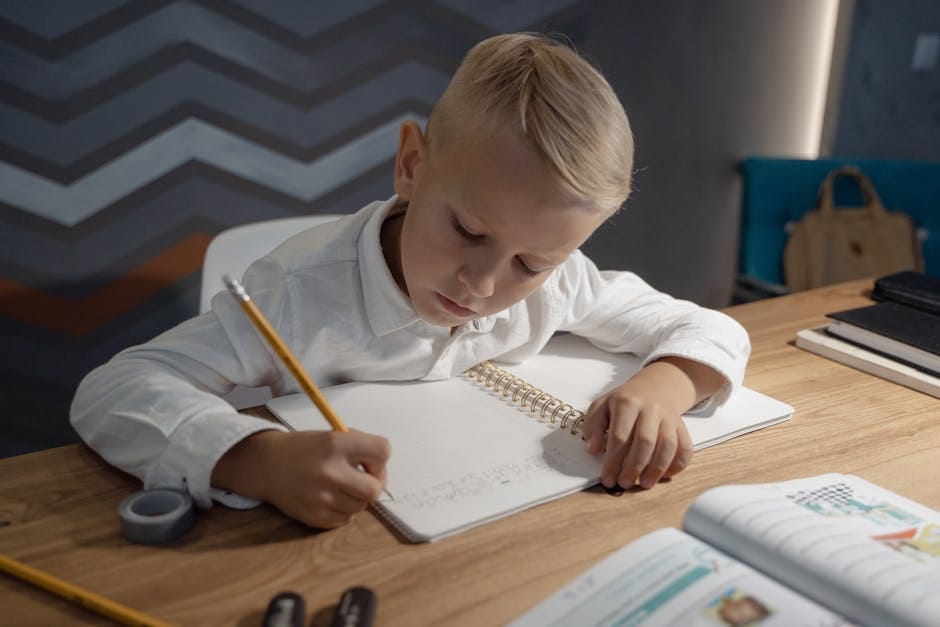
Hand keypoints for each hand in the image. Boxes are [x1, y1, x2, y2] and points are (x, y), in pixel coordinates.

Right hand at [212, 429, 390, 528]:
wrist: (266, 464)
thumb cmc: (305, 449)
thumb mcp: (332, 436)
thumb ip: (360, 449)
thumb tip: (382, 473)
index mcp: (336, 444)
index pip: (382, 451)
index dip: (380, 459)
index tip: (369, 462)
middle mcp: (330, 471)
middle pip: (375, 488)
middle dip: (373, 485)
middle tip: (363, 480)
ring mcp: (321, 497)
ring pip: (361, 506)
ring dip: (356, 498)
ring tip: (340, 487)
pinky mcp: (314, 516)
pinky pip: (345, 519)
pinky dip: (342, 511)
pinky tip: (328, 498)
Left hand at [580, 358, 721, 489]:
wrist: (654, 388)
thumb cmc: (624, 402)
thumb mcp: (602, 405)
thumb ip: (593, 425)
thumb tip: (593, 449)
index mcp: (627, 403)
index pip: (619, 436)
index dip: (613, 461)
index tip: (607, 479)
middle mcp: (650, 409)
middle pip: (645, 441)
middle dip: (634, 467)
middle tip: (624, 483)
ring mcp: (669, 418)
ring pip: (667, 445)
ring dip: (657, 469)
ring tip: (644, 484)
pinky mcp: (682, 427)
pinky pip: (685, 448)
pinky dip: (677, 464)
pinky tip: (665, 475)